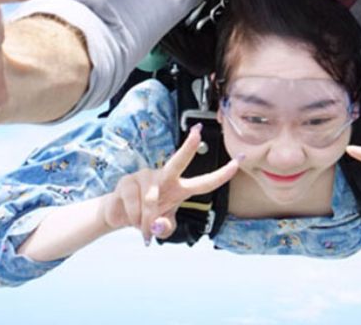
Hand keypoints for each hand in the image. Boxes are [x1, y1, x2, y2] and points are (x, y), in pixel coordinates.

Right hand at [102, 124, 241, 243]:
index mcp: (179, 188)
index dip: (222, 174)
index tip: (239, 160)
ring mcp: (145, 176)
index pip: (204, 182)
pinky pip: (134, 204)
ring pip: (150, 201)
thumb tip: (157, 224)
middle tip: (197, 132)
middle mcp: (165, 177)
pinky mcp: (127, 181)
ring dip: (145, 220)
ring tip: (142, 226)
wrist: (121, 216)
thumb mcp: (162, 227)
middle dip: (188, 147)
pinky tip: (131, 218)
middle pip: (178, 162)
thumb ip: (166, 228)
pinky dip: (133, 219)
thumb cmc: (147, 217)